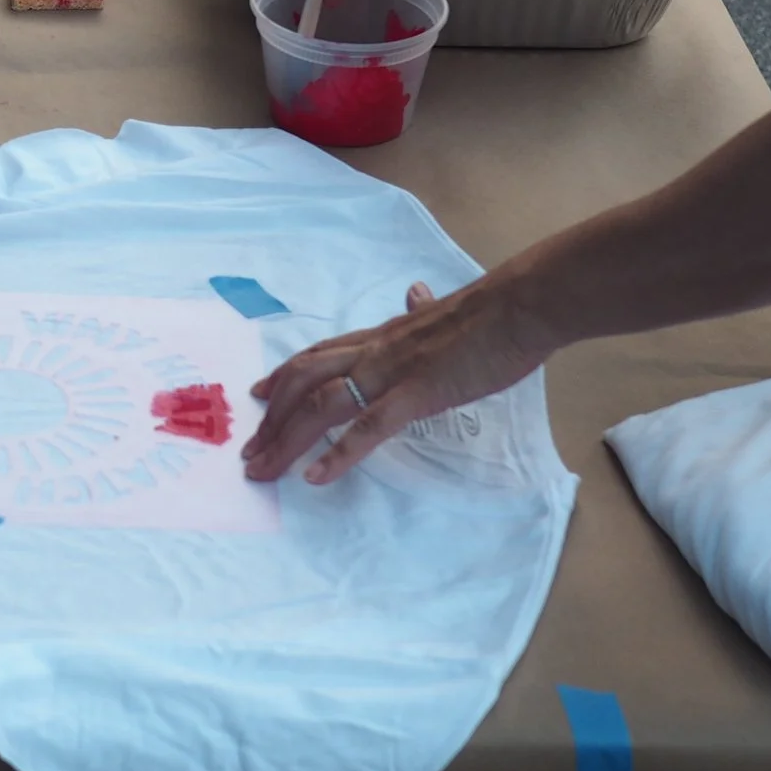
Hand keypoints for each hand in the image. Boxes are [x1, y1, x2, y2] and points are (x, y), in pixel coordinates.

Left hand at [241, 279, 555, 484]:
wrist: (519, 306)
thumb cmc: (491, 314)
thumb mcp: (442, 311)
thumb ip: (419, 311)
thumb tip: (415, 294)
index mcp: (381, 336)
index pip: (318, 354)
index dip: (284, 376)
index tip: (260, 396)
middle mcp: (374, 351)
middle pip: (304, 381)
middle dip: (272, 419)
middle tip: (251, 451)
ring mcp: (392, 371)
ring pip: (322, 405)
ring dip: (286, 440)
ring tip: (263, 470)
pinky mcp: (417, 393)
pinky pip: (368, 427)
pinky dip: (337, 454)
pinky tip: (314, 477)